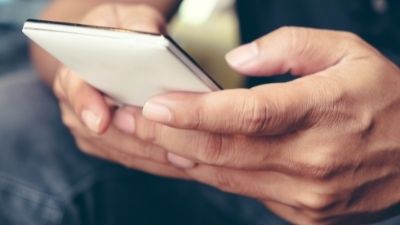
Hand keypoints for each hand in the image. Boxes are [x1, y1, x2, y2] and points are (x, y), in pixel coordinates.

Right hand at [54, 3, 187, 178]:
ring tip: (185, 160)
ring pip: (120, 150)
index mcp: (74, 73)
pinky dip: (155, 162)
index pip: (75, 89)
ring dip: (152, 157)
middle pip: (102, 131)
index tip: (101, 121)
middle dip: (138, 141)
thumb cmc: (121, 33)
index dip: (87, 105)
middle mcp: (76, 105)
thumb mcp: (130, 19)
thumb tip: (151, 41)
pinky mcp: (108, 143)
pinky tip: (180, 161)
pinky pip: (130, 158)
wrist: (113, 51)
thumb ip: (138, 27)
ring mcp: (90, 128)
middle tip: (170, 150)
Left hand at [131, 27, 399, 223]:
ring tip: (144, 137)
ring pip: (227, 175)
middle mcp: (312, 160)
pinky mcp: (303, 212)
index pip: (247, 114)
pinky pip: (244, 191)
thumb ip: (290, 47)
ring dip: (180, 155)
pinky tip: (186, 156)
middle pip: (224, 150)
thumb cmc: (385, 99)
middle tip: (128, 119)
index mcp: (323, 112)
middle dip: (168, 135)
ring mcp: (307, 194)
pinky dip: (211, 173)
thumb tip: (238, 63)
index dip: (196, 111)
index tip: (155, 104)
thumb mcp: (349, 52)